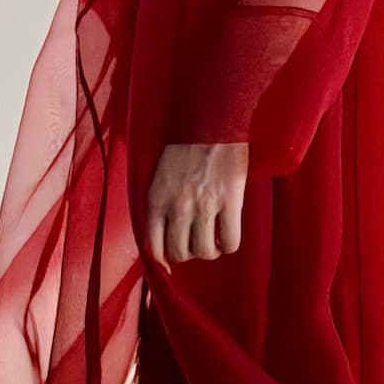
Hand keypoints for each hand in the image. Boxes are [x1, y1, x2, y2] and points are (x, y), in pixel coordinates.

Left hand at [145, 141, 248, 270]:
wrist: (213, 120)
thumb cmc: (186, 145)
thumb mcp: (160, 174)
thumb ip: (159, 202)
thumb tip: (164, 232)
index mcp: (157, 198)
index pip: (153, 245)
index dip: (162, 260)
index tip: (169, 263)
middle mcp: (178, 206)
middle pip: (180, 252)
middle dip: (188, 253)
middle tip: (195, 242)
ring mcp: (205, 205)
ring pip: (204, 251)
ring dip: (209, 251)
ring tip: (212, 239)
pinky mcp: (230, 201)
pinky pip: (230, 241)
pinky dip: (228, 245)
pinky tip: (227, 235)